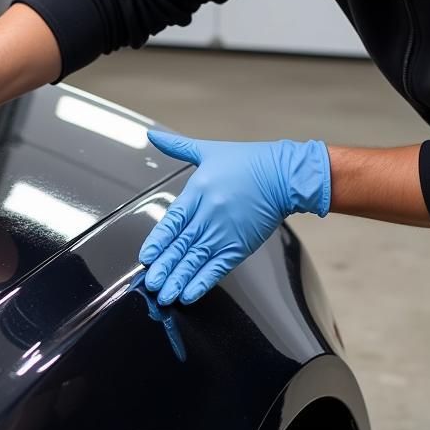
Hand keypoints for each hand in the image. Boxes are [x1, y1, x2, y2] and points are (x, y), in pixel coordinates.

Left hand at [138, 131, 329, 304]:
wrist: (283, 176)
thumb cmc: (246, 162)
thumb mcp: (208, 151)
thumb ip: (177, 147)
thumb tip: (151, 135)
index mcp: (198, 191)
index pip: (172, 222)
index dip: (158, 241)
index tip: (146, 257)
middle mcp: (209, 214)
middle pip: (181, 245)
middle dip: (164, 267)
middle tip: (150, 283)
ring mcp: (225, 232)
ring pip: (196, 260)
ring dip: (178, 279)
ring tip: (164, 294)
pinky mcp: (240, 245)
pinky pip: (218, 267)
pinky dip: (203, 281)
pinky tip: (189, 293)